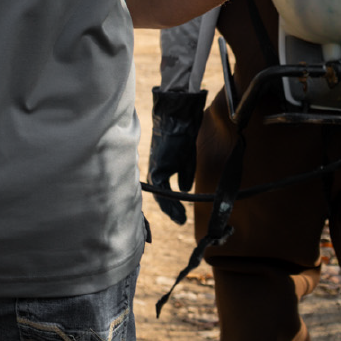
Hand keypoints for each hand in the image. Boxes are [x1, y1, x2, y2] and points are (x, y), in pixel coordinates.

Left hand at [148, 87, 206, 224]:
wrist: (179, 119)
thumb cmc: (182, 135)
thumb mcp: (185, 159)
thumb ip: (183, 174)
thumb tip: (184, 190)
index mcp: (160, 165)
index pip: (161, 188)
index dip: (168, 203)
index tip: (178, 215)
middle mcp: (155, 167)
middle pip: (159, 193)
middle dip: (168, 209)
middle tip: (179, 220)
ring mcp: (155, 167)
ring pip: (159, 193)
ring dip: (169, 208)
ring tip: (179, 219)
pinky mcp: (158, 166)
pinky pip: (161, 188)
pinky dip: (169, 200)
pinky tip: (176, 208)